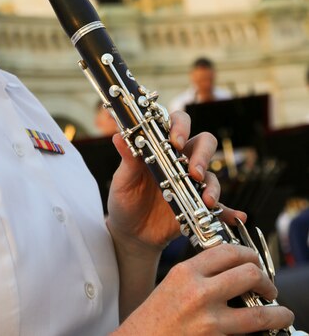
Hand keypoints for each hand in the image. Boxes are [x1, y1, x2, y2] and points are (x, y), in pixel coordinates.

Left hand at [106, 109, 245, 252]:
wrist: (131, 232)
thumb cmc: (125, 198)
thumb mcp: (123, 179)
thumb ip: (127, 159)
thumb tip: (118, 136)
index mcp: (162, 147)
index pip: (178, 123)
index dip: (181, 127)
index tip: (176, 142)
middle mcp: (181, 160)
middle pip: (204, 143)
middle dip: (203, 155)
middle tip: (194, 172)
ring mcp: (192, 184)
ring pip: (212, 174)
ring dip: (213, 185)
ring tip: (207, 200)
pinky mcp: (198, 206)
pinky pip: (221, 207)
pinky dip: (230, 212)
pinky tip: (238, 218)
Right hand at [116, 244, 293, 334]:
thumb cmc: (156, 316)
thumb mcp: (174, 282)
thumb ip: (201, 272)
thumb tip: (234, 269)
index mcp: (187, 271)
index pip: (229, 251)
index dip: (249, 254)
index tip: (254, 262)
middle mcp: (199, 293)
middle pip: (249, 274)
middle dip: (267, 280)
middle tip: (270, 288)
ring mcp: (210, 322)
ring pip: (259, 312)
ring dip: (278, 313)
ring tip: (282, 314)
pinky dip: (261, 334)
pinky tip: (264, 333)